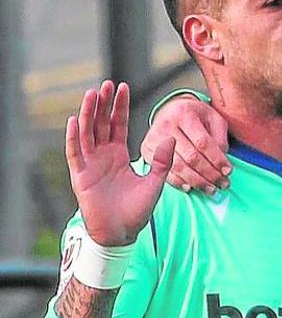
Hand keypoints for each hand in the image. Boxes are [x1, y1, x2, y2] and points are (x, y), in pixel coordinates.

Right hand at [67, 81, 174, 246]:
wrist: (122, 232)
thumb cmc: (137, 210)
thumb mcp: (155, 182)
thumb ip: (162, 161)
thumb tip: (171, 138)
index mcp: (119, 155)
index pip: (118, 124)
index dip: (119, 107)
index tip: (123, 87)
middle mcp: (102, 156)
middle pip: (100, 124)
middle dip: (103, 104)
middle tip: (106, 84)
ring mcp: (90, 164)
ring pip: (86, 133)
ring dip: (88, 113)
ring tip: (92, 94)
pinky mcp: (80, 175)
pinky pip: (75, 152)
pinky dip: (74, 137)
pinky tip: (74, 120)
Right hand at [140, 94, 230, 194]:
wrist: (170, 110)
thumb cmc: (195, 116)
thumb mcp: (213, 118)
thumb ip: (220, 138)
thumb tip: (222, 162)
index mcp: (185, 114)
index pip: (203, 143)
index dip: (217, 160)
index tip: (228, 171)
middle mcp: (166, 125)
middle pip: (191, 157)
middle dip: (210, 174)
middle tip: (222, 184)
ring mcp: (154, 138)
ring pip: (178, 166)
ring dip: (197, 181)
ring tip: (210, 188)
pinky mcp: (146, 149)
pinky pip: (164, 171)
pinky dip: (178, 182)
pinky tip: (190, 187)